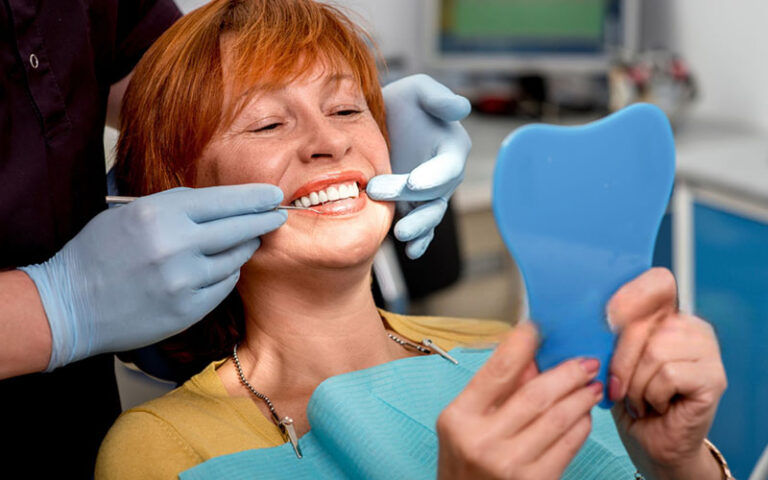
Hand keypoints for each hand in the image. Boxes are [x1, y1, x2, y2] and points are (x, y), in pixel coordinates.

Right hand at [21, 184, 285, 370]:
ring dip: (244, 247)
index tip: (273, 195)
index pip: (224, 201)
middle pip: (239, 228)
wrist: (69, 306)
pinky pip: (224, 285)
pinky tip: (220, 268)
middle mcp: (176, 245)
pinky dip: (226, 274)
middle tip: (279, 214)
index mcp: (160, 214)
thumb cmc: (98, 253)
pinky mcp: (188, 309)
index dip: (254, 198)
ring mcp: (184, 281)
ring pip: (235, 258)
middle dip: (264, 220)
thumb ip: (176, 207)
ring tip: (246, 240)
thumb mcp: (130, 213)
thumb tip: (222, 203)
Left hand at [366, 74, 470, 258]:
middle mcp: (445, 175)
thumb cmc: (403, 102)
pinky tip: (411, 251)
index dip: (434, 176)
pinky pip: (422, 227)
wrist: (378, 122)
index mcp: (452, 147)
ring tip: (401, 234)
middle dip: (411, 198)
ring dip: (418, 227)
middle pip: (435, 194)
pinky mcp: (413, 207)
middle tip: (378, 191)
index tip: (414, 182)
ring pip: (430, 215)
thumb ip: (438, 98)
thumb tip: (461, 108)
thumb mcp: (418, 90)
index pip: (448, 166)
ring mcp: (429, 194)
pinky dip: (420, 241)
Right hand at [436, 323, 603, 479]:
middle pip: (536, 395)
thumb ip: (496, 390)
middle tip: (586, 361)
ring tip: (591, 385)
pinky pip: (568, 445)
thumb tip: (532, 358)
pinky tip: (584, 414)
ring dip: (580, 397)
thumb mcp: (466, 423)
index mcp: (459, 417)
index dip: (522, 345)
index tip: (538, 328)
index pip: (497, 371)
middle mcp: (483, 440)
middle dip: (568, 373)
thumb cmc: (465, 463)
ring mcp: (510, 464)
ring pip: (558, 419)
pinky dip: (580, 425)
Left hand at [607, 268, 726, 479]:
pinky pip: (668, 374)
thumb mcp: (611, 357)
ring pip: (655, 350)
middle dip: (620, 360)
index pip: (657, 282)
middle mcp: (691, 326)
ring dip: (636, 383)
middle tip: (617, 386)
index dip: (631, 295)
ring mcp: (707, 350)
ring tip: (640, 398)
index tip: (608, 318)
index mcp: (667, 314)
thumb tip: (591, 314)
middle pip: (645, 323)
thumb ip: (610, 332)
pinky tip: (657, 406)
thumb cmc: (629, 399)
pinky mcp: (713, 377)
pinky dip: (652, 396)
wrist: (650, 442)